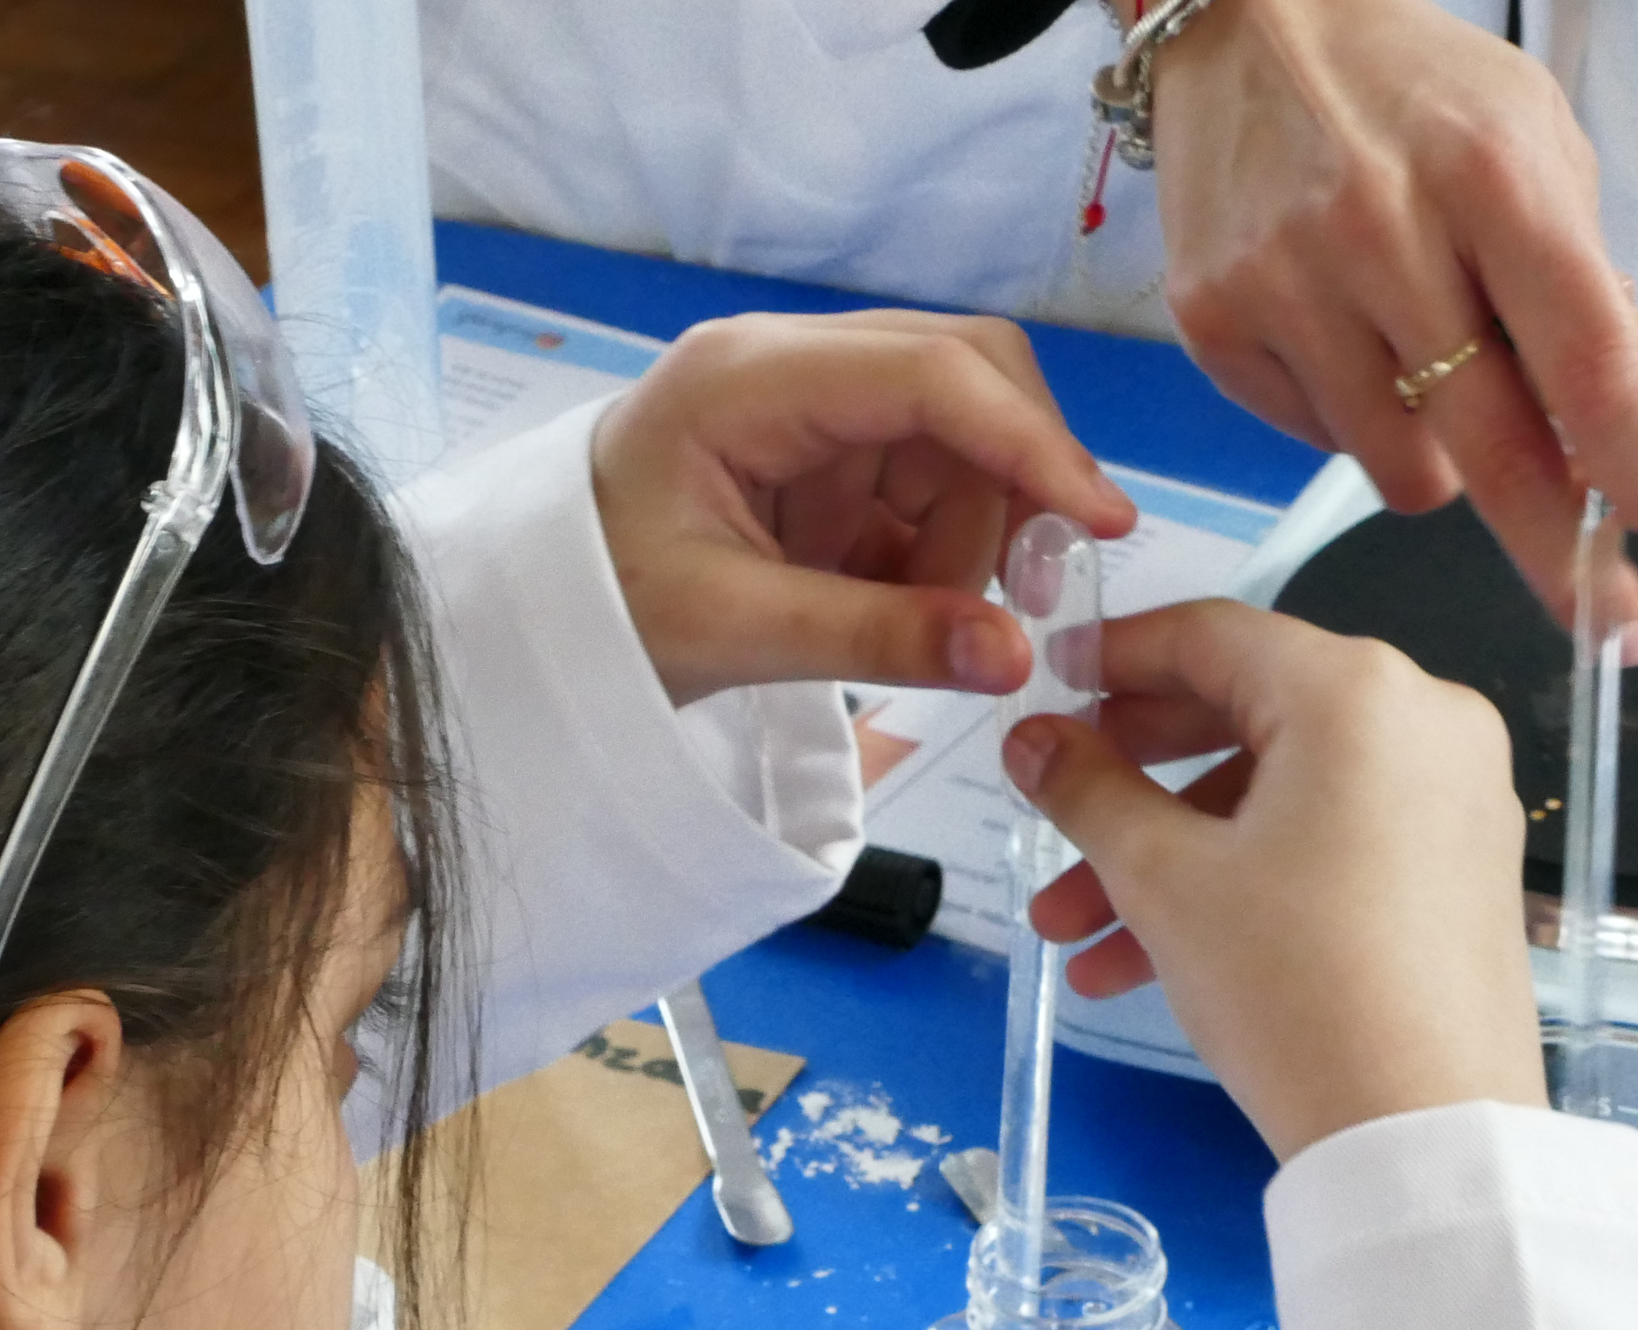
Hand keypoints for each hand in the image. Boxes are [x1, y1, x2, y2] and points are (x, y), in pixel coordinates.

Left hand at [590, 311, 1139, 709]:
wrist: (535, 611)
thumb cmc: (602, 607)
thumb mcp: (732, 632)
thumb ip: (876, 639)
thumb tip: (1015, 658)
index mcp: (749, 376)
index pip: (929, 374)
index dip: (1029, 443)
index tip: (1102, 524)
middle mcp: (791, 362)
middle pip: (965, 374)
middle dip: (1015, 481)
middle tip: (1033, 595)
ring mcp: (813, 400)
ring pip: (959, 437)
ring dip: (975, 532)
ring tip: (922, 622)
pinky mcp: (828, 448)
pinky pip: (928, 481)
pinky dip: (941, 550)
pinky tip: (903, 606)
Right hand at [1002, 601, 1544, 1160]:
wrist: (1425, 1135)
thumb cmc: (1297, 987)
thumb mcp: (1164, 880)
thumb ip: (1087, 790)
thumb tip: (1033, 739)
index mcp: (1356, 691)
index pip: (1208, 636)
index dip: (1110, 658)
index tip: (1043, 687)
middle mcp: (1423, 720)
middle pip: (1242, 716)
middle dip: (1126, 786)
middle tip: (1048, 820)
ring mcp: (1452, 797)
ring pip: (1276, 796)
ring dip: (1168, 856)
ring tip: (1072, 935)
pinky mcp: (1459, 869)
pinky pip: (1329, 841)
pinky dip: (1243, 881)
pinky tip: (1143, 964)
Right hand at [1148, 0, 1637, 627]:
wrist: (1247, 25)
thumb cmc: (1411, 92)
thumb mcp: (1536, 147)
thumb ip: (1597, 280)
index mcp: (1489, 174)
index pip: (1584, 354)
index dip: (1636, 457)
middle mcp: (1380, 230)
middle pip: (1494, 448)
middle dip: (1563, 548)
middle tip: (1610, 619)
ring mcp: (1284, 283)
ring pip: (1403, 468)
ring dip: (1445, 462)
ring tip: (1435, 380)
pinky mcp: (1213, 324)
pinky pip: (1318, 442)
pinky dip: (1356, 422)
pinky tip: (1349, 342)